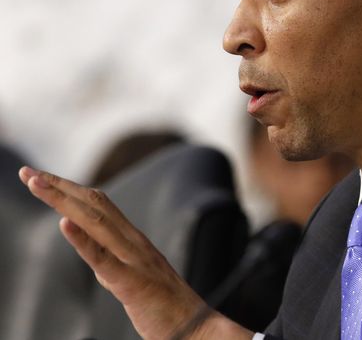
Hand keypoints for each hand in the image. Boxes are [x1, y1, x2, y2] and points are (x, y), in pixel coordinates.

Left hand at [18, 166, 251, 339]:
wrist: (198, 329)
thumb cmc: (167, 309)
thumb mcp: (134, 282)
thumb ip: (115, 268)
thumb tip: (97, 262)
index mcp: (134, 242)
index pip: (98, 205)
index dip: (68, 189)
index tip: (40, 178)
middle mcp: (135, 243)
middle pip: (94, 205)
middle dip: (59, 187)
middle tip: (29, 173)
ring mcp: (135, 260)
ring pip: (96, 222)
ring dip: (63, 201)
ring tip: (37, 184)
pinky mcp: (133, 283)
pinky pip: (104, 259)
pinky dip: (82, 240)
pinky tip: (64, 224)